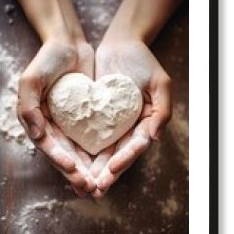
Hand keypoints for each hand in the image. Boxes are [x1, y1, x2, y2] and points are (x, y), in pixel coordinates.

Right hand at [17, 36, 95, 195]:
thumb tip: (37, 136)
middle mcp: (52, 127)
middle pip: (65, 156)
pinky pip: (92, 140)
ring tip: (100, 186)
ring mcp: (69, 125)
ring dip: (88, 171)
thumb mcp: (31, 80)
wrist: (69, 44)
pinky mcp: (85, 120)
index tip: (74, 171)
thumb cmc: (47, 60)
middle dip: (77, 174)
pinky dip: (99, 154)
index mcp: (37, 122)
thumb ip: (29, 107)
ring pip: (79, 153)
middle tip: (90, 188)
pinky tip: (109, 166)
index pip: (49, 147)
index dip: (60, 161)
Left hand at [91, 37, 171, 196]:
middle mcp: (129, 128)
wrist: (121, 44)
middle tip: (94, 189)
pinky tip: (71, 163)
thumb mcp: (160, 83)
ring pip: (102, 152)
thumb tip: (155, 138)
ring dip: (92, 169)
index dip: (124, 159)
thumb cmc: (143, 61)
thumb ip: (162, 110)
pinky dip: (81, 152)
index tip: (111, 170)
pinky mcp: (95, 118)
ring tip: (81, 184)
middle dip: (106, 173)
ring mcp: (112, 125)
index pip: (135, 147)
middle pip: (117, 155)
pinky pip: (88, 137)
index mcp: (146, 124)